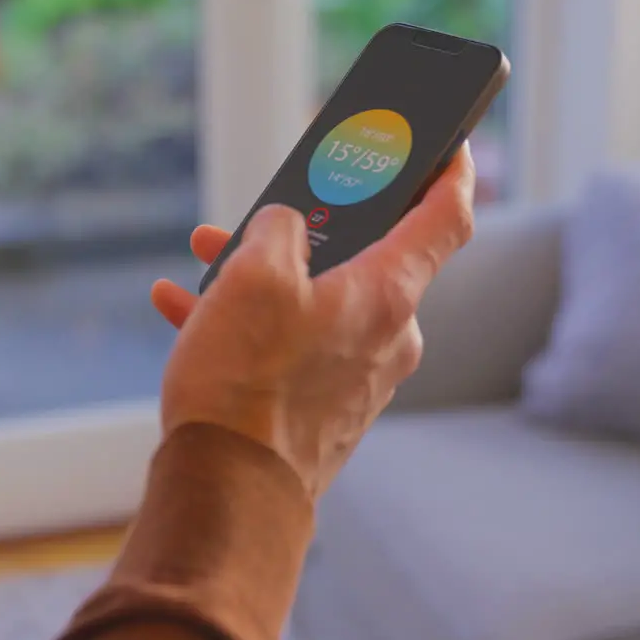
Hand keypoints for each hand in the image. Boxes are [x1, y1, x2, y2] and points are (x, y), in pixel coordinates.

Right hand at [151, 145, 475, 497]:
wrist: (228, 494)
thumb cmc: (246, 383)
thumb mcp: (252, 277)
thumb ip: (276, 229)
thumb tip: (283, 228)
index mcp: (387, 295)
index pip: (446, 218)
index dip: (452, 171)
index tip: (453, 145)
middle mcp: (388, 338)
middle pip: (364, 258)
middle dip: (310, 227)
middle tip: (272, 207)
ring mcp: (358, 378)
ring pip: (318, 301)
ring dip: (265, 276)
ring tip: (205, 260)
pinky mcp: (324, 409)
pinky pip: (293, 346)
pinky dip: (250, 324)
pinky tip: (187, 311)